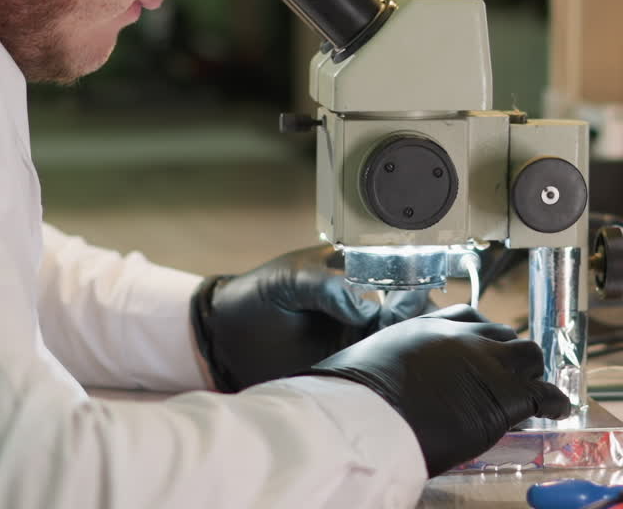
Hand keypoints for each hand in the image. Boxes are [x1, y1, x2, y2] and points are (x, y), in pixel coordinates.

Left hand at [190, 245, 430, 390]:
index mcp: (353, 273)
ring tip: (398, 349)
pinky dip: (384, 372)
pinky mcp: (345, 367)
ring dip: (404, 346)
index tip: (408, 298)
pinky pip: (374, 371)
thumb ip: (328, 287)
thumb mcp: (292, 277)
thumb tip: (365, 308)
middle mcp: (362, 306)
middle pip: (407, 312)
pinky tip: (384, 372)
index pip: (397, 275)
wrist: (228, 332)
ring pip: (396, 343)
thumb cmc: (260, 293)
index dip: (410, 284)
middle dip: (416, 318)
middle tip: (406, 325)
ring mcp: (355, 338)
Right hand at [307, 313, 569, 476]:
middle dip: (504, 352)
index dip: (476, 334)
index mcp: (423, 327)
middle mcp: (457, 334)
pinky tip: (553, 408)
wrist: (366, 412)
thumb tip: (366, 373)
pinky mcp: (502, 392)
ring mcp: (483, 359)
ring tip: (530, 389)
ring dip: (528, 371)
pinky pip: (540, 392)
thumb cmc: (353, 392)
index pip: (464, 317)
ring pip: (526, 353)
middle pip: (498, 331)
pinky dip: (549, 401)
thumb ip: (382, 361)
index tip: (478, 347)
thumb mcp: (364, 364)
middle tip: (504, 374)